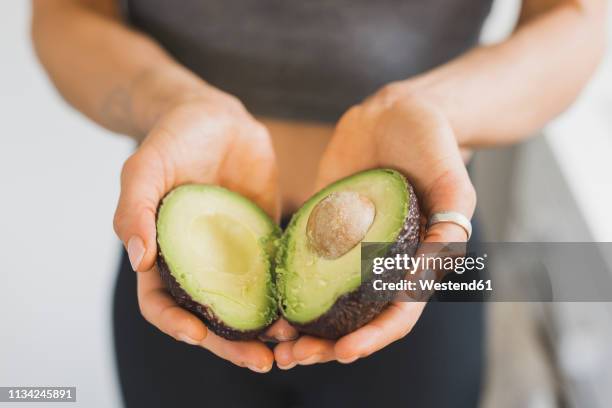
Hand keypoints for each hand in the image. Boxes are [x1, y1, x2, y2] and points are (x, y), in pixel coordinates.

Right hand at [112, 97, 296, 371]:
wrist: (216, 117)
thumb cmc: (173, 139)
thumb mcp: (145, 167)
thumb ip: (135, 210)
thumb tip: (136, 259)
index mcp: (163, 254)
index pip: (160, 302)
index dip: (175, 324)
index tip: (198, 336)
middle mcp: (199, 262)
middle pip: (211, 317)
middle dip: (232, 344)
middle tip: (261, 361)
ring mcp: (234, 253)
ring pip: (249, 303)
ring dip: (267, 328)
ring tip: (293, 344)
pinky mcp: (265, 238)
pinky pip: (278, 273)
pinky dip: (290, 294)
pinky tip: (310, 306)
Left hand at [274, 85, 476, 367]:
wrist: (394, 113)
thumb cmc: (431, 143)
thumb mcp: (452, 179)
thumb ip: (451, 221)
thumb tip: (435, 266)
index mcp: (413, 262)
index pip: (396, 314)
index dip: (373, 338)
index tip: (343, 353)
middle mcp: (378, 262)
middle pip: (353, 318)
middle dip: (325, 343)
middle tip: (291, 357)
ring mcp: (347, 247)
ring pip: (323, 298)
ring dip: (299, 323)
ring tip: (271, 338)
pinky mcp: (320, 226)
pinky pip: (300, 260)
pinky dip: (284, 283)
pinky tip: (263, 295)